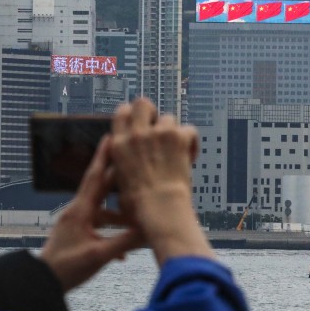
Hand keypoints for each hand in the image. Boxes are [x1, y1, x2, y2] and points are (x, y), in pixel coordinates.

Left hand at [40, 136, 144, 291]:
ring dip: (119, 215)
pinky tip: (122, 253)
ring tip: (137, 221)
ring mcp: (76, 223)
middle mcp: (77, 212)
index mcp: (80, 211)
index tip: (113, 138)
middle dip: (117, 177)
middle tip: (133, 164)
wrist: (42, 284)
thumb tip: (150, 230)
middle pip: (101, 189)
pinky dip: (112, 233)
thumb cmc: (66, 269)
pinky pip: (98, 226)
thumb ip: (125, 242)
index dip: (105, 157)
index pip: (96, 178)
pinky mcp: (76, 235)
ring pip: (102, 211)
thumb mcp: (99, 255)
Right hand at [110, 99, 212, 263]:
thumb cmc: (138, 205)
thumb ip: (121, 164)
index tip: (140, 125)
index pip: (121, 113)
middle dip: (152, 112)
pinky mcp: (178, 138)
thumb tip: (124, 163)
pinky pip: (189, 130)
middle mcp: (137, 134)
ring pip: (169, 118)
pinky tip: (189, 156)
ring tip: (176, 150)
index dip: (132, 115)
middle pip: (143, 103)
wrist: (159, 208)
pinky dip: (191, 142)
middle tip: (158, 129)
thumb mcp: (118, 182)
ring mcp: (158, 134)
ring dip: (173, 131)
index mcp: (119, 145)